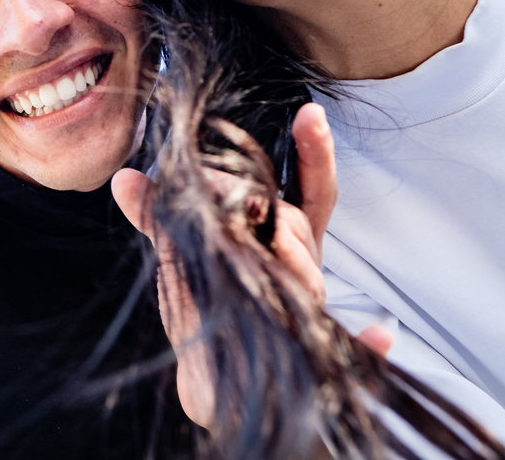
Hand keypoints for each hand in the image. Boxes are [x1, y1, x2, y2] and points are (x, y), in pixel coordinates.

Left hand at [112, 103, 390, 425]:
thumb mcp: (189, 257)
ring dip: (298, 262)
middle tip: (247, 210)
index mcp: (281, 242)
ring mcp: (309, 309)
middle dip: (277, 216)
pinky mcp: (317, 356)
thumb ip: (163, 218)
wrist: (216, 389)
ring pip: (311, 275)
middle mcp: (301, 269)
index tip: (312, 114)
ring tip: (277, 252)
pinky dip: (371, 343)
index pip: (306, 192)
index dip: (314, 153)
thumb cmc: (212, 309)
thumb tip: (124, 178)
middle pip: (299, 228)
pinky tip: (380, 336)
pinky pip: (356, 348)